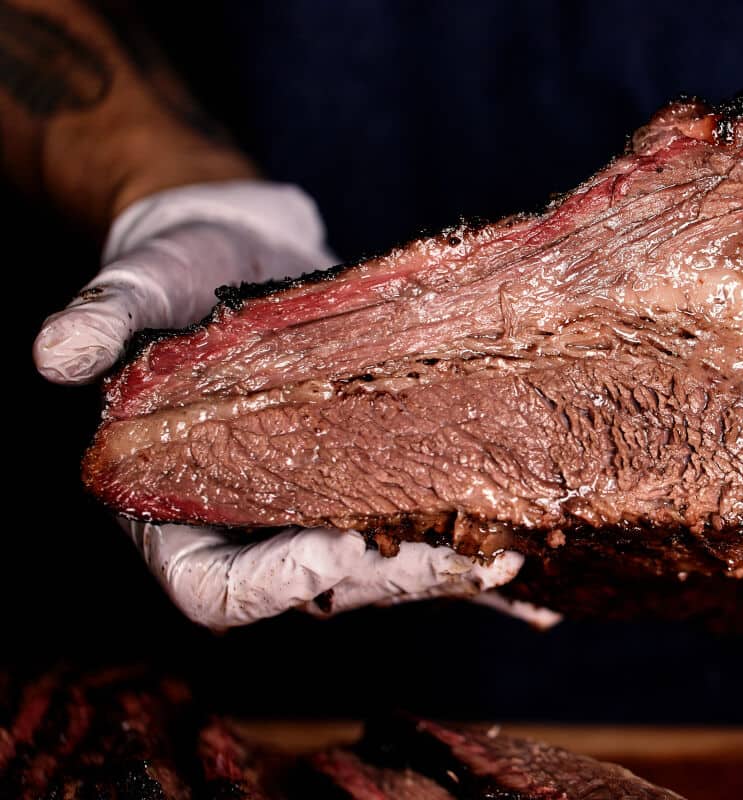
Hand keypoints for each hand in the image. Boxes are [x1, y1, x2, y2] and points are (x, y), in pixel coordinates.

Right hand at [34, 181, 540, 626]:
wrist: (240, 240)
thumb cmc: (178, 266)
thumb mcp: (138, 279)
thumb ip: (104, 316)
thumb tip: (56, 351)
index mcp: (176, 502)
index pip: (212, 586)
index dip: (268, 585)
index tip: (328, 553)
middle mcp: (251, 519)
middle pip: (319, 588)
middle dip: (389, 577)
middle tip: (460, 559)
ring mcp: (318, 503)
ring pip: (381, 566)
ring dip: (444, 569)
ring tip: (512, 559)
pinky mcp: (374, 475)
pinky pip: (419, 528)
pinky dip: (471, 557)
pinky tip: (532, 591)